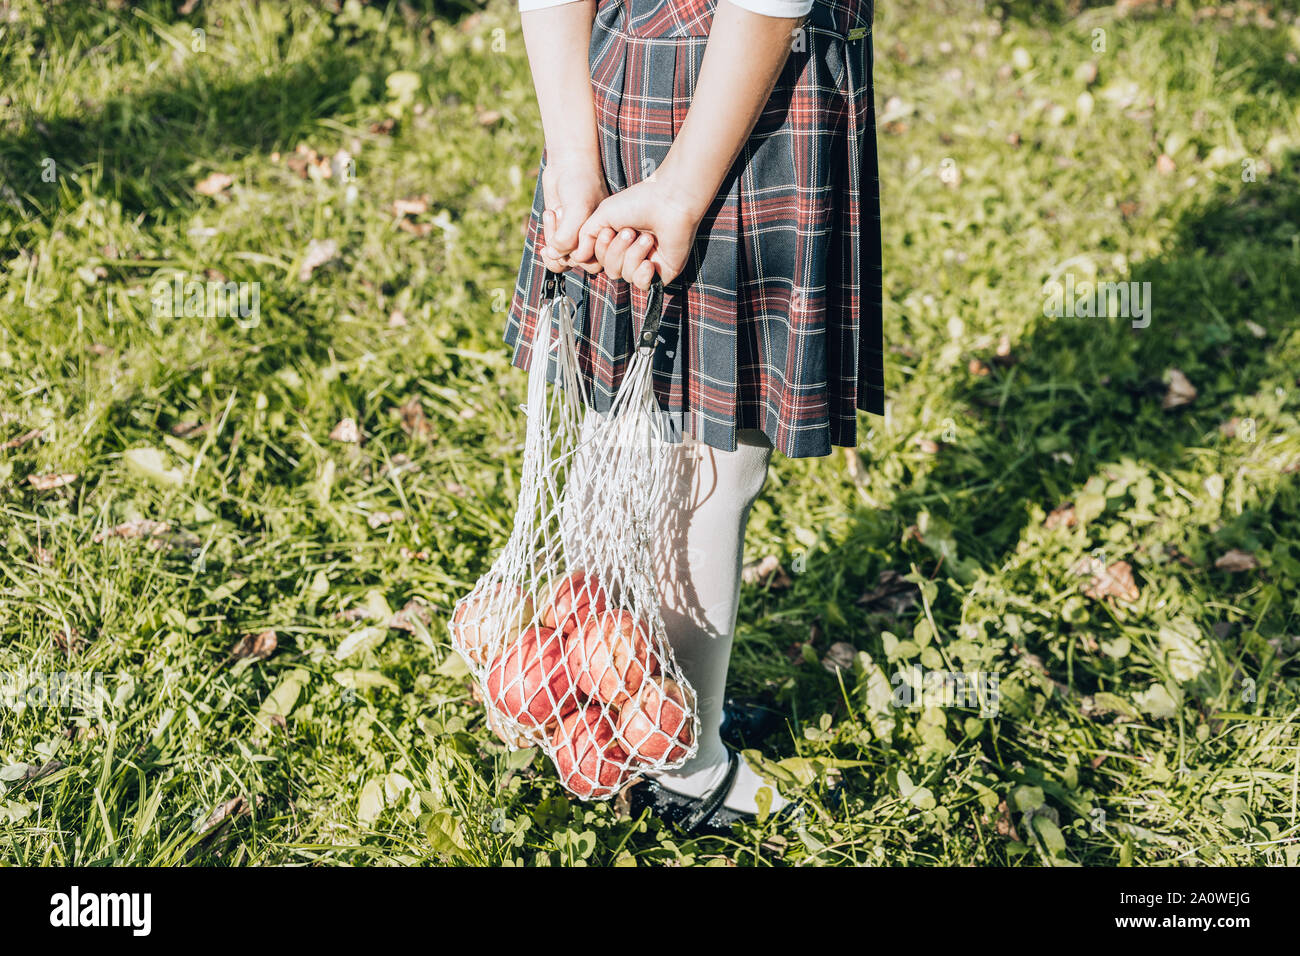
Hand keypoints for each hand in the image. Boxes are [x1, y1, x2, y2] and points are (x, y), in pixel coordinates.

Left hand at [539, 153, 608, 273]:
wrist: (567, 164)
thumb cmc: (580, 182)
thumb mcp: (578, 208)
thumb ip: (568, 235)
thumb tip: (553, 255)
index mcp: (608, 240)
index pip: (593, 263)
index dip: (578, 246)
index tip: (573, 213)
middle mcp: (595, 244)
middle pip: (577, 263)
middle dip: (564, 240)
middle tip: (562, 211)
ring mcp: (577, 241)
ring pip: (562, 260)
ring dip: (553, 239)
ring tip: (555, 212)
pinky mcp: (562, 236)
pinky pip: (553, 254)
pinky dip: (547, 238)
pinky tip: (549, 215)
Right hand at [573, 168, 708, 288]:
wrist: (669, 201)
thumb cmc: (639, 202)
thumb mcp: (602, 214)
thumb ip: (586, 235)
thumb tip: (577, 258)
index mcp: (619, 239)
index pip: (600, 259)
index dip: (601, 249)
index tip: (609, 231)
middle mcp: (633, 252)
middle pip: (611, 270)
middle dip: (616, 252)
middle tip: (630, 232)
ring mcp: (648, 263)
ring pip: (626, 276)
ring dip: (632, 256)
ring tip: (646, 238)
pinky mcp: (663, 272)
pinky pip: (644, 286)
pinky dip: (643, 275)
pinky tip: (649, 262)